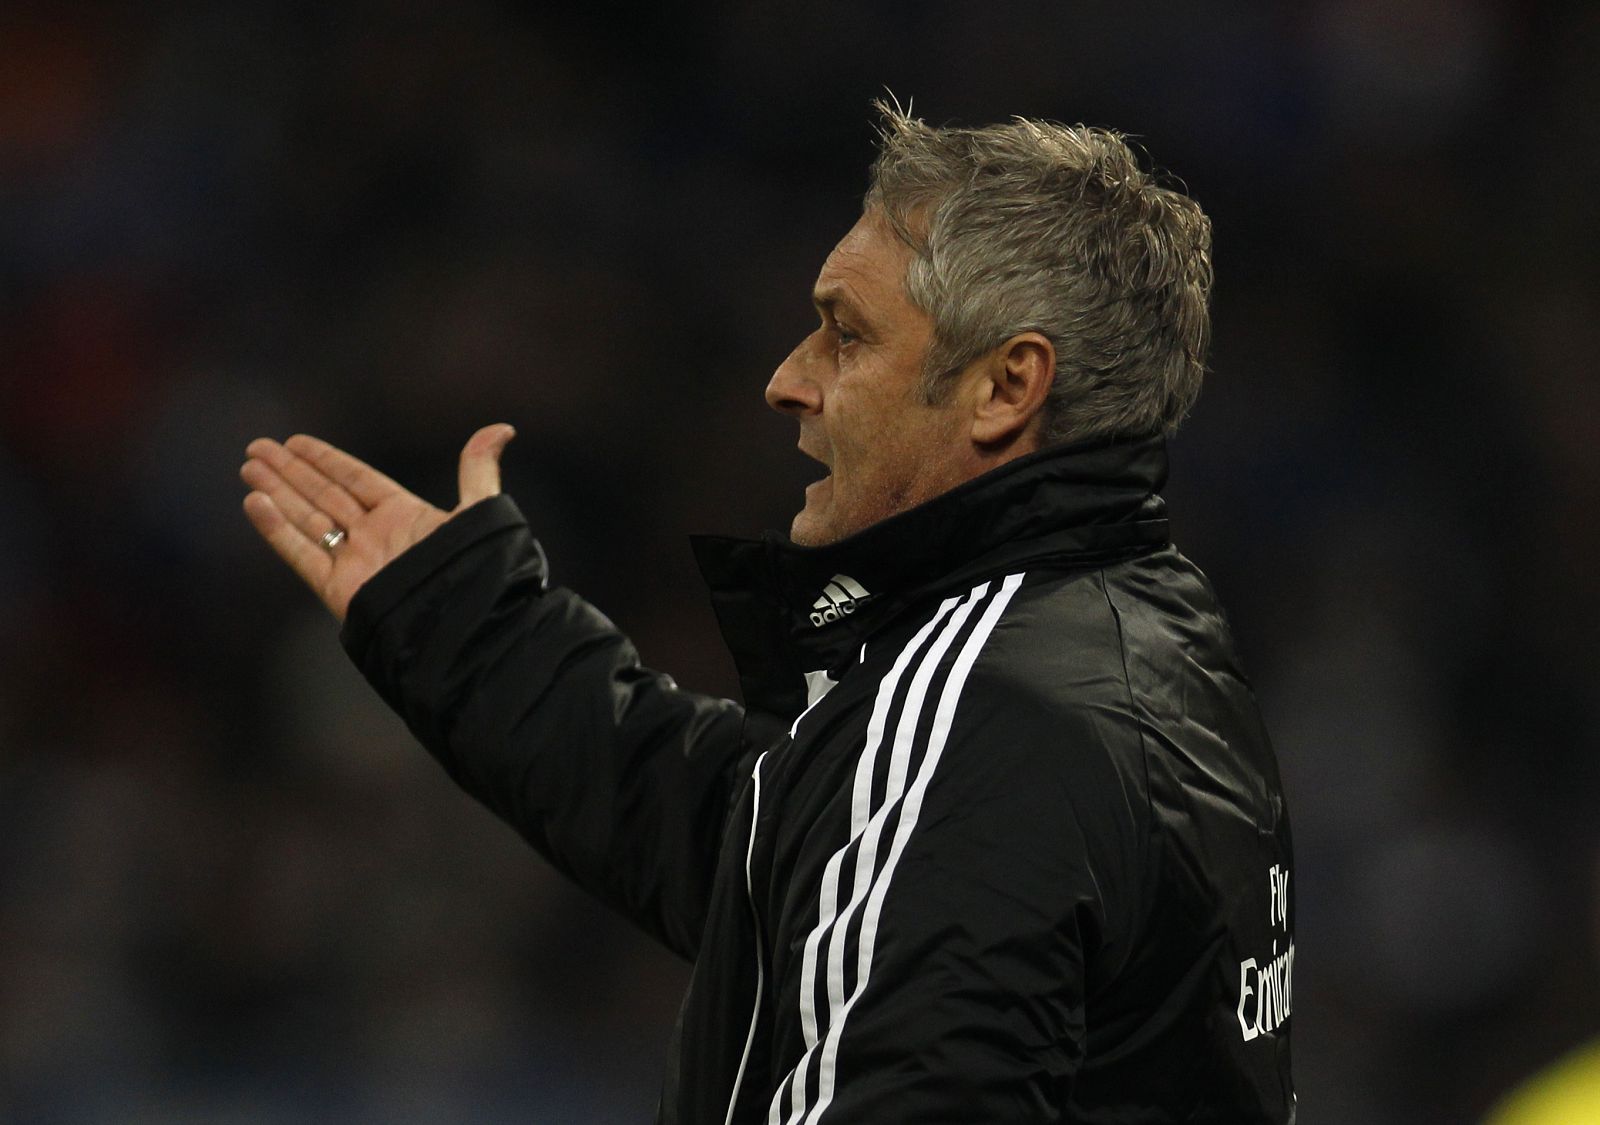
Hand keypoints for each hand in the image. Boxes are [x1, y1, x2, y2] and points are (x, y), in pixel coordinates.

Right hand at [240, 424, 516, 621]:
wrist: (463, 629)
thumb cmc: (476, 571)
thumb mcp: (480, 510)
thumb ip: (478, 469)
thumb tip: (503, 429)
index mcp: (404, 517)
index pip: (356, 480)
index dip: (325, 460)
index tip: (295, 442)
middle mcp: (376, 538)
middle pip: (323, 496)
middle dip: (290, 472)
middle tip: (256, 448)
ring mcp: (355, 563)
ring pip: (307, 519)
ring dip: (277, 492)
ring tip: (248, 467)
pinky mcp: (339, 589)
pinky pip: (301, 554)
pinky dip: (277, 529)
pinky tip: (255, 502)